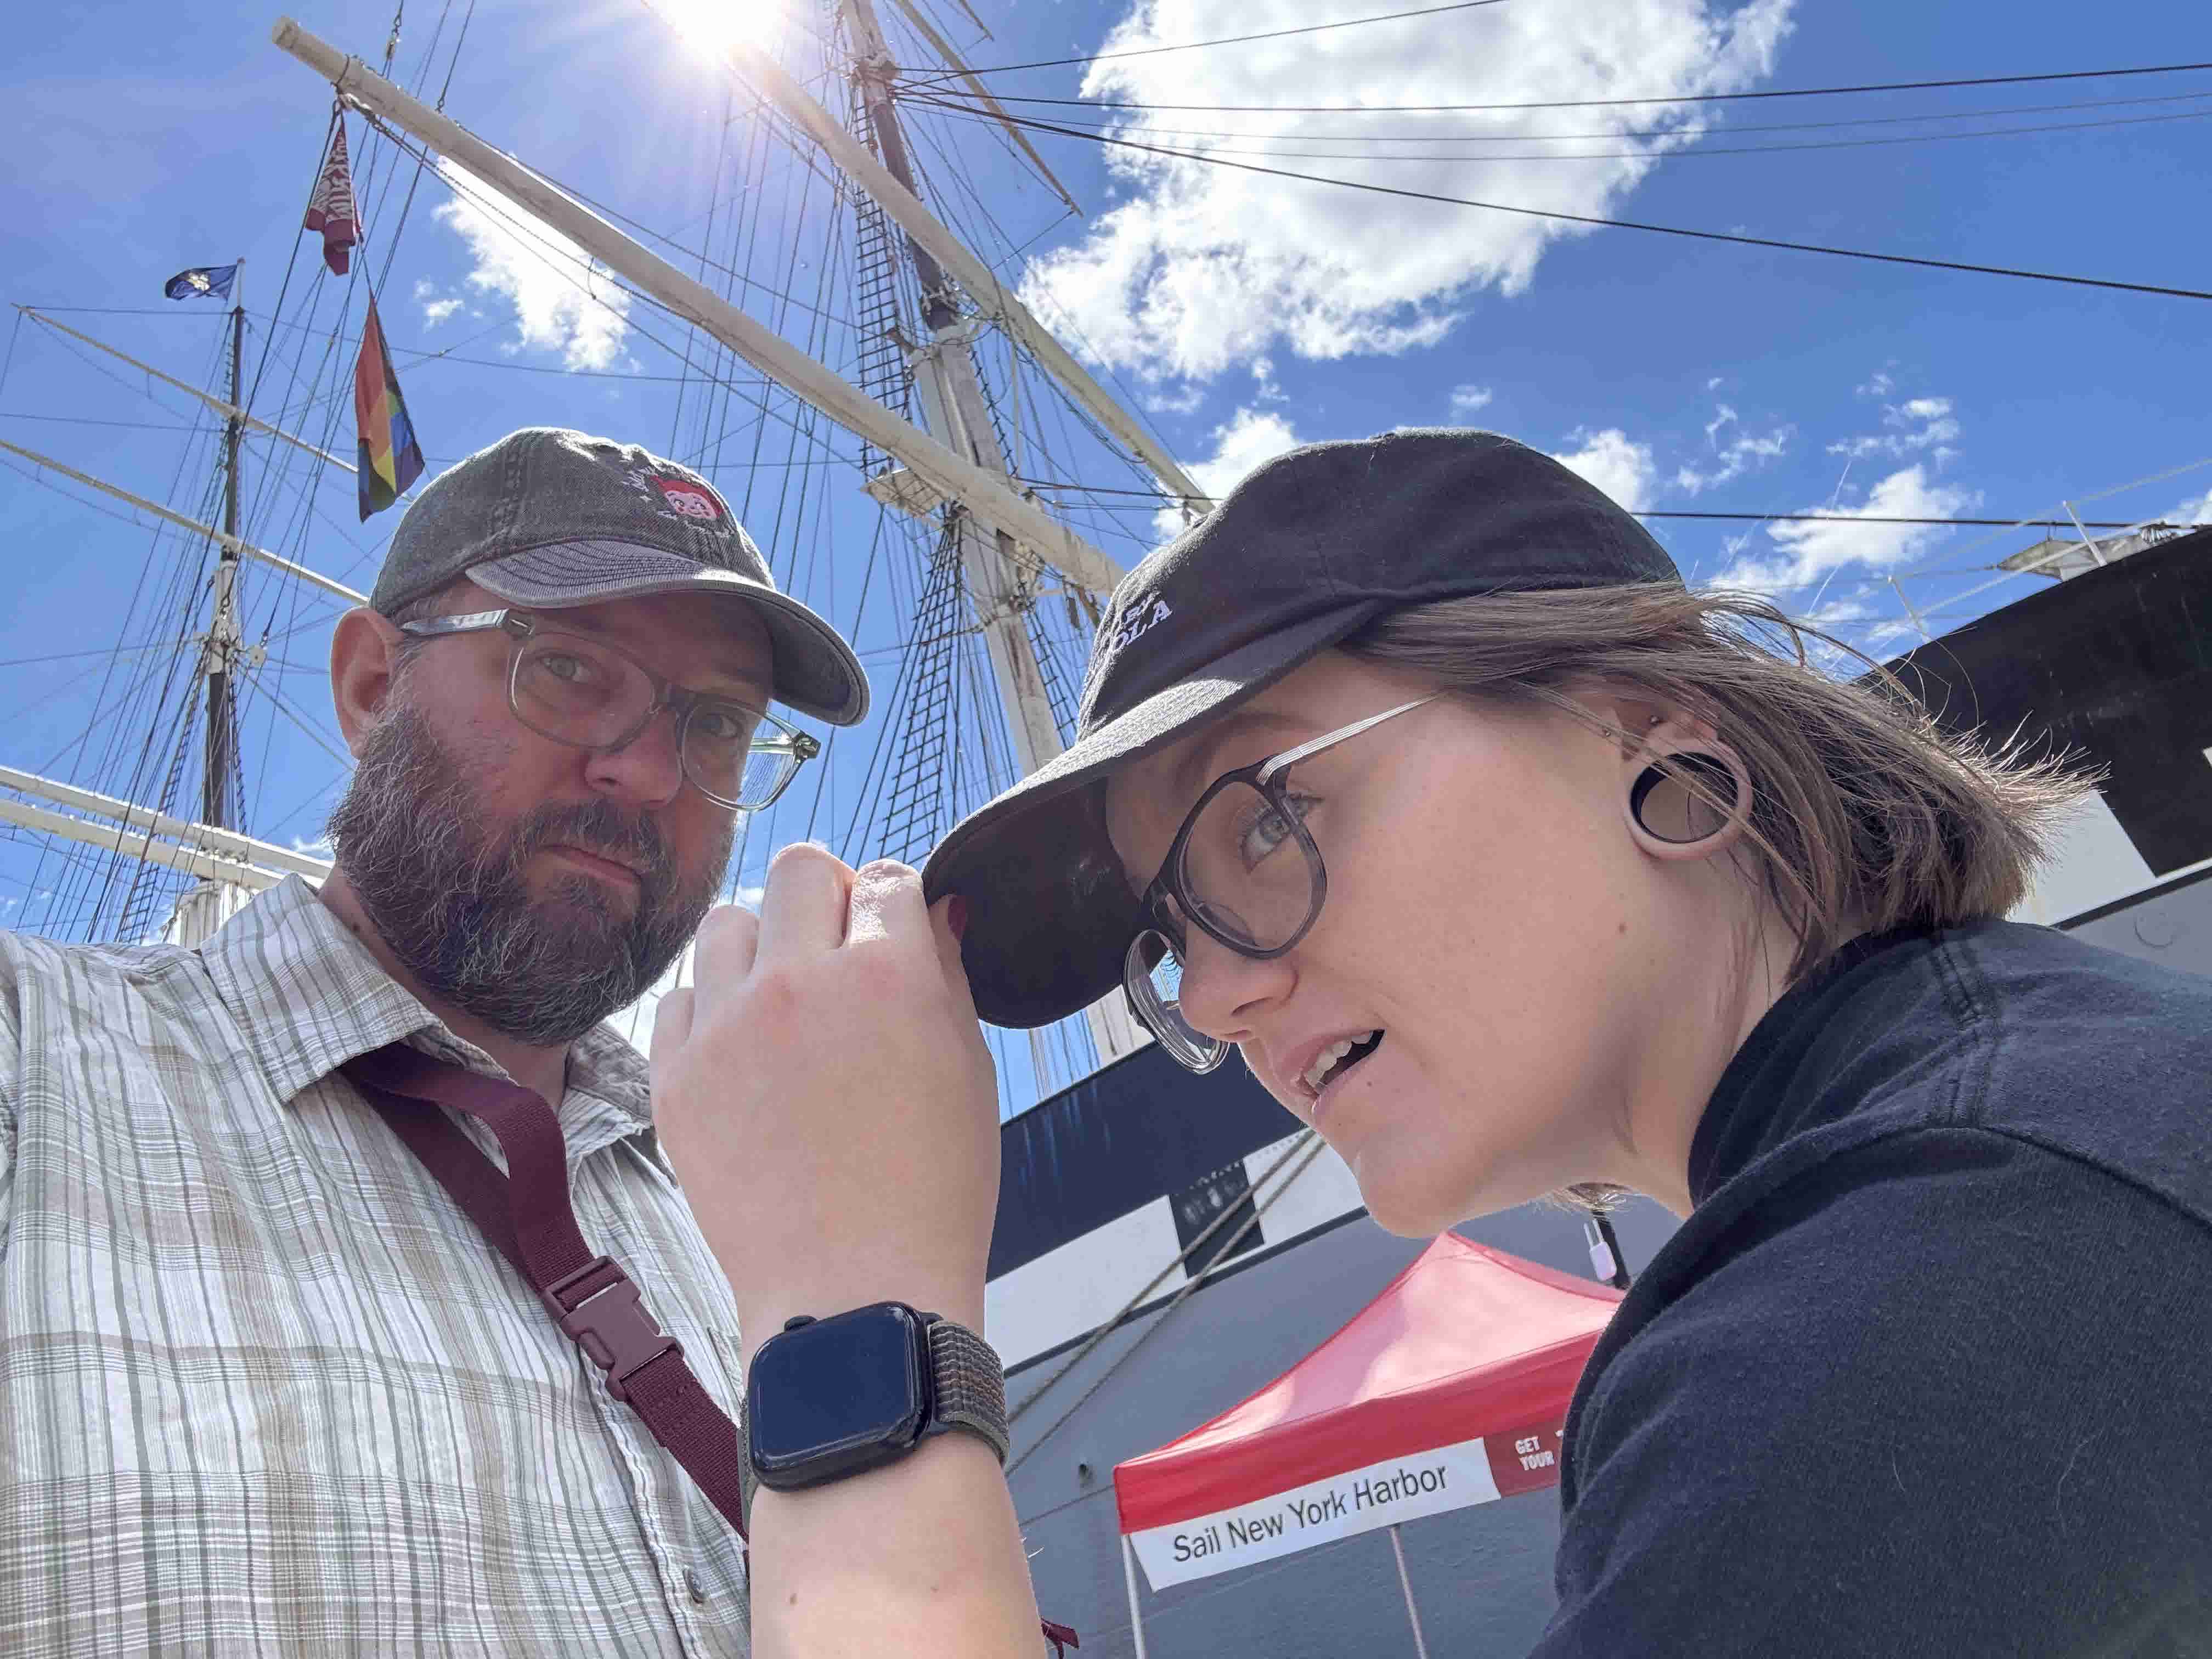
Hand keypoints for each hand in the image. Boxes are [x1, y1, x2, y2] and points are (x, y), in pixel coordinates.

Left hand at [650, 845, 998, 1354]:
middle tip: (838, 947)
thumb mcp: (969, 1070)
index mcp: (888, 975)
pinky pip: (678, 1000)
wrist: (856, 1296)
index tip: (893, 931)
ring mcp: (727, 1030)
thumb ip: (946, 974)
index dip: (896, 902)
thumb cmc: (931, 1192)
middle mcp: (800, 984)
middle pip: (799, 869)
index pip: (886, 879)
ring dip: (761, 943)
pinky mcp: (675, 1079)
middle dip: (828, 897)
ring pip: (727, 922)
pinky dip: (711, 1011)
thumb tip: (931, 911)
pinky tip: (744, 1051)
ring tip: (783, 997)